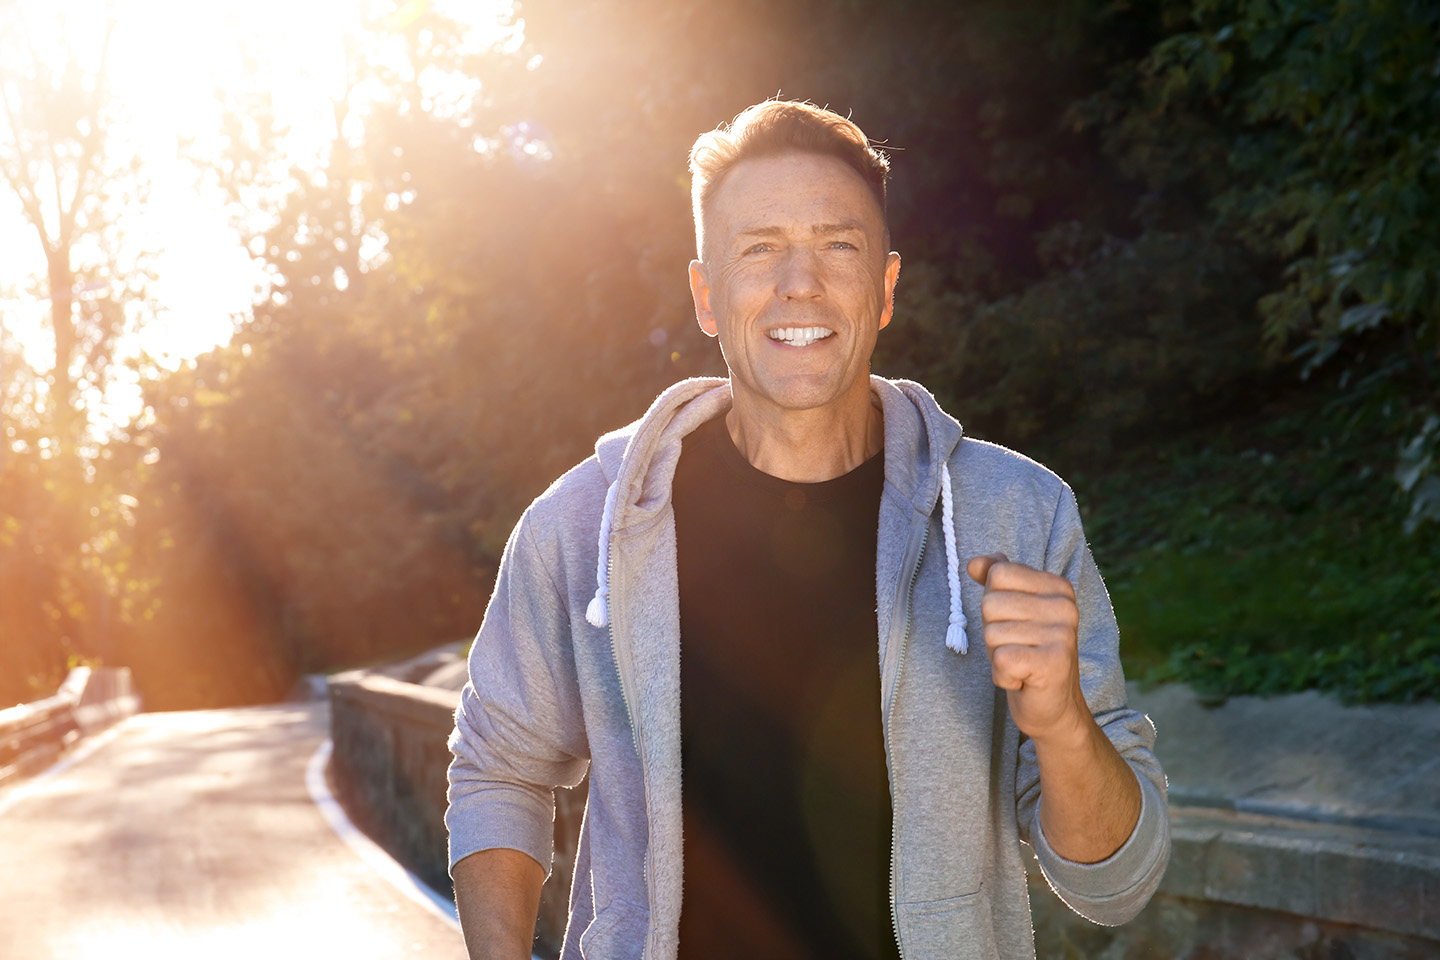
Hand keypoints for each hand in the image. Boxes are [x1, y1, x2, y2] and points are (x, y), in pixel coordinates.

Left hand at [967, 553, 1089, 744]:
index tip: (1014, 624)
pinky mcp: (1052, 663)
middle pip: (990, 603)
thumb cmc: (1028, 654)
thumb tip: (974, 562)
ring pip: (992, 633)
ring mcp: (1062, 635)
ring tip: (1021, 664)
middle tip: (1017, 649)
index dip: (993, 604)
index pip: (998, 574)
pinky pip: (1000, 659)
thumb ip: (995, 581)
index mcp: (1058, 587)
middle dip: (992, 632)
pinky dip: (1002, 675)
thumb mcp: (1011, 612)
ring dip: (997, 656)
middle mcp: (1065, 606)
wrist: (1054, 707)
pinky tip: (1022, 679)